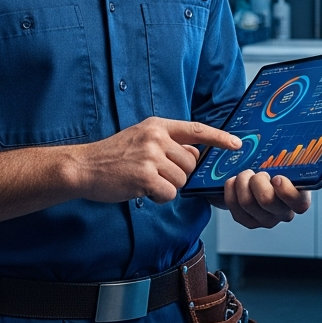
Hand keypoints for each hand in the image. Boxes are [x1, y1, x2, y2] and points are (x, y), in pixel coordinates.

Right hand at [70, 117, 240, 203]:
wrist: (84, 167)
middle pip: (191, 163)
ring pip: (181, 180)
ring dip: (167, 186)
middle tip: (155, 174)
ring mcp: (150, 156)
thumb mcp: (141, 138)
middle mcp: (156, 137)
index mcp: (157, 125)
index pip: (196, 129)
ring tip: (145, 180)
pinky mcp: (144, 176)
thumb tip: (195, 156)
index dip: (219, 138)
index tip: (237, 144)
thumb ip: (168, 143)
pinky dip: (159, 196)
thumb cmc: (113, 156)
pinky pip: (169, 193)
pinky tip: (142, 190)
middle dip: (179, 174)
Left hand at [222, 153, 321, 229]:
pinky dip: (231, 192)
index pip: (300, 203)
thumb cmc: (273, 165)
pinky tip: (232, 181)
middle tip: (255, 171)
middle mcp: (284, 211)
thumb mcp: (293, 156)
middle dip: (257, 183)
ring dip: (241, 183)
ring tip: (243, 173)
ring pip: (249, 204)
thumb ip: (319, 154)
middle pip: (269, 203)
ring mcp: (265, 219)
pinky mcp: (247, 221)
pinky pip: (236, 210)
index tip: (277, 177)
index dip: (287, 192)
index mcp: (298, 196)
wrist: (247, 173)